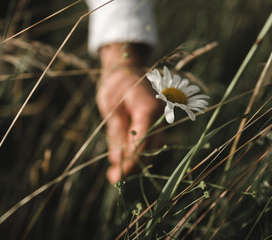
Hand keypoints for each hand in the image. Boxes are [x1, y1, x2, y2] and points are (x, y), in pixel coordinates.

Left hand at [96, 43, 161, 183]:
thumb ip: (117, 132)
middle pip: (150, 148)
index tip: (118, 176)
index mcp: (149, 108)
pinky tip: (119, 159)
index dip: (132, 161)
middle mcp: (160, 115)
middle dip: (133, 165)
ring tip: (114, 174)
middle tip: (113, 178)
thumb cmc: (117, 83)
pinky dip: (134, 151)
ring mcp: (160, 119)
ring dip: (133, 161)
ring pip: (150, 147)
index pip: (143, 141)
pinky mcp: (155, 122)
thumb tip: (117, 160)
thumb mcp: (111, 106)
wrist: (127, 68)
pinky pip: (147, 141)